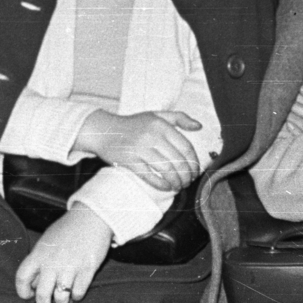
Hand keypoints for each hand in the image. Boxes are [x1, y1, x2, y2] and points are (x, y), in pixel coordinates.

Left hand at [15, 206, 112, 302]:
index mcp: (39, 253)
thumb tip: (35, 284)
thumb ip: (39, 261)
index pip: (22, 277)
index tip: (28, 295)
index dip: (22, 290)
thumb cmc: (67, 229)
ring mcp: (70, 267)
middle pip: (42, 295)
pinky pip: (78, 293)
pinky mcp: (87, 270)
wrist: (91, 217)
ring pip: (61, 298)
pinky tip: (77, 291)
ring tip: (64, 302)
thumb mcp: (47, 241)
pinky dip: (77, 296)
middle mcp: (52, 262)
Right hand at [74, 110, 202, 191]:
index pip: (186, 147)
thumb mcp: (156, 115)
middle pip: (178, 161)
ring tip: (179, 185)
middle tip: (187, 181)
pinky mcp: (130, 161)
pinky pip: (151, 177)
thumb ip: (179, 118)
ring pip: (167, 171)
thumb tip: (199, 126)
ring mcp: (140, 149)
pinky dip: (162, 185)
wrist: (104, 131)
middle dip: (187, 176)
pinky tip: (167, 187)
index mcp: (161, 125)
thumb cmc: (133, 124)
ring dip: (176, 182)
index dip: (194, 163)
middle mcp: (151, 136)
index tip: (195, 171)